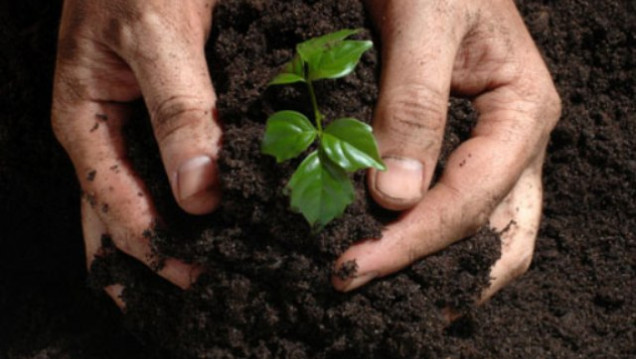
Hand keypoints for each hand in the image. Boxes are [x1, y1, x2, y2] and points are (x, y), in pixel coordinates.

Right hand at [52, 0, 219, 303]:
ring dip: (160, 236)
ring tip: (191, 273)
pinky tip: (199, 217)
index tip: (197, 277)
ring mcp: (123, 125)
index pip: (115, 207)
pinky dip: (177, 199)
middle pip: (116, 215)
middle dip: (148, 258)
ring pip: (136, 197)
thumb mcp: (157, 39)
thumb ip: (179, 112)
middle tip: (191, 293)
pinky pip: (158, 169)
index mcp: (85, 122)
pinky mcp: (150, 114)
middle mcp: (100, 132)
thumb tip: (199, 192)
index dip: (155, 249)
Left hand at [333, 0, 560, 302]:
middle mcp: (517, 140)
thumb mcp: (423, 27)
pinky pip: (459, 206)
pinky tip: (391, 245)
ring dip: (437, 265)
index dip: (413, 239)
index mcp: (522, 111)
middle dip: (434, 272)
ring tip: (379, 283)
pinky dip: (428, 236)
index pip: (472, 199)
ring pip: (485, 230)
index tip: (354, 265)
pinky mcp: (465, 146)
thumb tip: (394, 197)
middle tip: (362, 285)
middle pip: (496, 235)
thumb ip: (413, 107)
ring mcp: (495, 146)